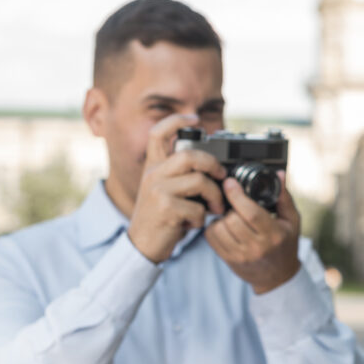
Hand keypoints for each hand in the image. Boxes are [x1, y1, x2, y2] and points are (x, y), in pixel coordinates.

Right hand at [128, 114, 227, 262]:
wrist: (141, 245)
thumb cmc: (161, 217)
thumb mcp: (164, 190)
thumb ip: (180, 176)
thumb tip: (213, 168)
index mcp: (153, 167)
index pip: (158, 133)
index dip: (176, 120)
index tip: (195, 118)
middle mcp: (153, 174)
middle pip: (190, 155)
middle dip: (213, 165)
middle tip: (222, 177)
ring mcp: (157, 190)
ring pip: (199, 181)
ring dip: (214, 196)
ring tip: (215, 208)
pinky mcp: (165, 209)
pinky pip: (197, 208)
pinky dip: (202, 218)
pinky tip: (193, 223)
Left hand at [203, 171, 300, 293]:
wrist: (278, 277)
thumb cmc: (285, 245)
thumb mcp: (292, 221)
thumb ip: (284, 197)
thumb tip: (279, 175)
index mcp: (273, 234)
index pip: (250, 212)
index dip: (236, 195)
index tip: (230, 182)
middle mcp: (257, 247)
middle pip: (232, 219)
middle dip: (230, 206)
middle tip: (235, 204)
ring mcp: (241, 255)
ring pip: (219, 228)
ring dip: (221, 217)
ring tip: (231, 216)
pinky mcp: (229, 260)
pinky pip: (211, 238)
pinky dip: (214, 228)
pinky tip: (224, 226)